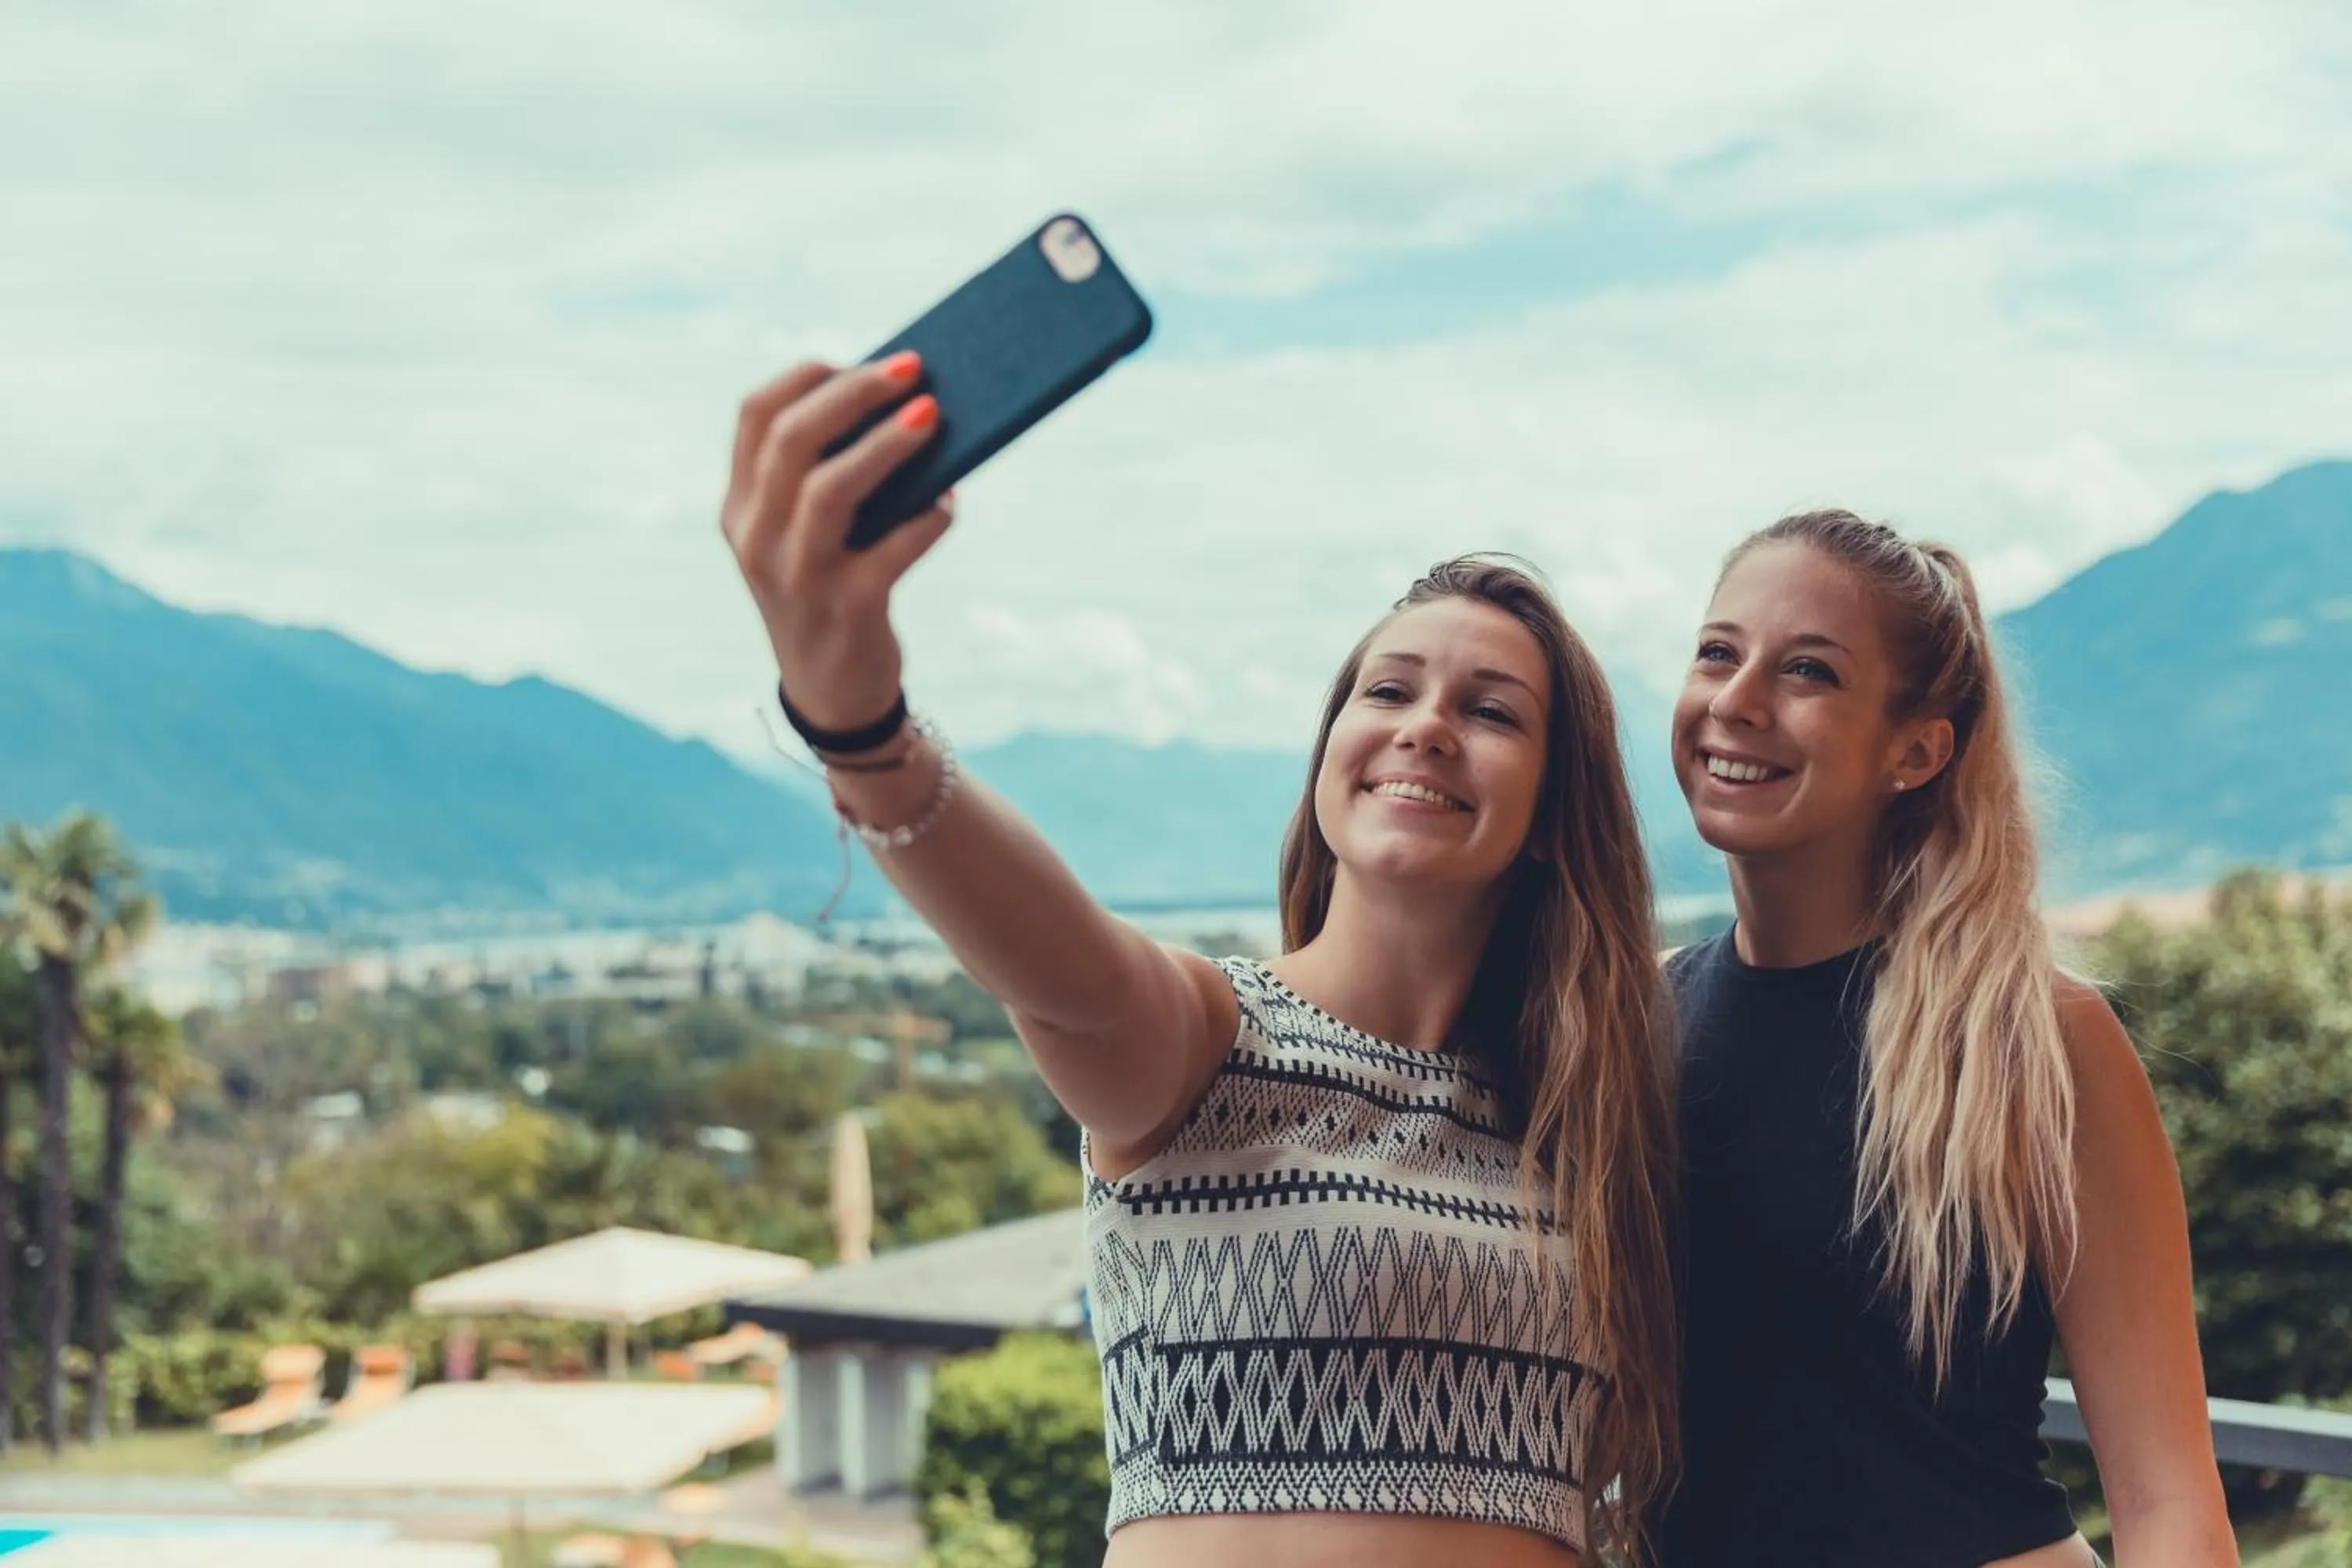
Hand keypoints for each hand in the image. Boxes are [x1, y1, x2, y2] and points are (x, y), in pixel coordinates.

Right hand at [720, 354, 954, 731]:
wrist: (833, 695)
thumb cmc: (834, 589)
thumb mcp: (808, 534)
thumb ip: (830, 477)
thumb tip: (910, 404)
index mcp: (741, 507)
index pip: (755, 416)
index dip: (807, 376)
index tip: (859, 358)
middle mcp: (756, 538)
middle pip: (791, 440)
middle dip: (854, 393)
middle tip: (912, 367)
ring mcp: (796, 577)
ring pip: (830, 490)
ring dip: (886, 446)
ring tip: (933, 415)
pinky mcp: (845, 611)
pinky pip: (891, 551)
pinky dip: (926, 520)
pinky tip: (950, 503)